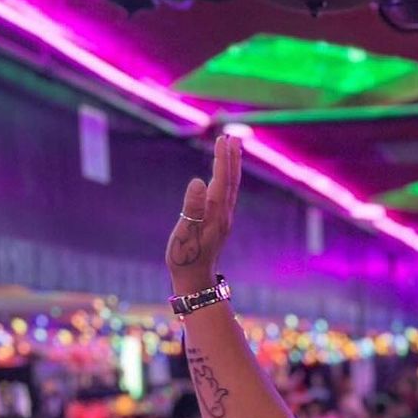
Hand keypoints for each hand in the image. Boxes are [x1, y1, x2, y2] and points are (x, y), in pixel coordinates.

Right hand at [165, 134, 241, 294]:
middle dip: (231, 158)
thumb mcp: (184, 233)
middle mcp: (224, 215)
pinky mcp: (219, 224)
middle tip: (232, 136)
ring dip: (232, 167)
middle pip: (231, 181)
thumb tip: (199, 182)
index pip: (221, 180)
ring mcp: (223, 220)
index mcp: (215, 214)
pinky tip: (223, 177)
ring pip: (231, 188)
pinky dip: (227, 180)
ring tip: (232, 149)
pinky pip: (227, 195)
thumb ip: (191, 208)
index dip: (222, 159)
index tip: (222, 138)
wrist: (195, 281)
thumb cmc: (185, 259)